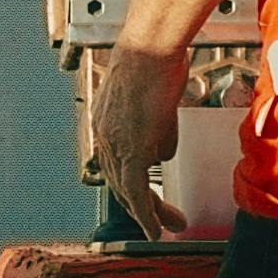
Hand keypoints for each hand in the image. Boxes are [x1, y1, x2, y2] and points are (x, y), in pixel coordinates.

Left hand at [85, 40, 189, 240]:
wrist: (150, 49)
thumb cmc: (156, 61)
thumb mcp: (158, 102)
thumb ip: (159, 132)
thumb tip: (163, 155)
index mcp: (106, 123)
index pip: (116, 163)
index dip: (131, 184)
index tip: (147, 198)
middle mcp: (104, 136)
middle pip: (120, 183)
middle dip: (142, 206)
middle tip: (163, 221)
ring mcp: (114, 144)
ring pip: (129, 191)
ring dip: (151, 212)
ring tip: (172, 224)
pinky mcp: (130, 149)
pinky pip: (136, 192)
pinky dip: (147, 214)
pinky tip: (157, 228)